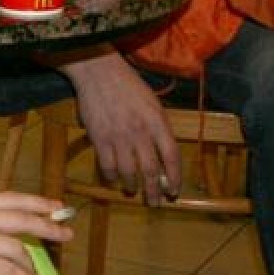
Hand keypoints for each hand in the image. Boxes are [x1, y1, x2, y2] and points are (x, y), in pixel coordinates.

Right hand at [57, 50, 180, 205]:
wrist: (98, 71)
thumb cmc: (128, 85)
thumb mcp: (152, 102)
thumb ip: (159, 127)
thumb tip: (164, 154)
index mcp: (157, 121)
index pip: (172, 156)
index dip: (175, 178)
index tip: (173, 191)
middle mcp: (140, 131)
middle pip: (151, 170)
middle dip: (154, 191)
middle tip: (154, 202)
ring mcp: (119, 136)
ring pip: (129, 172)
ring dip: (132, 185)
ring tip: (132, 189)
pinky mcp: (100, 138)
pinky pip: (107, 166)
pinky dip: (111, 176)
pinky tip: (114, 178)